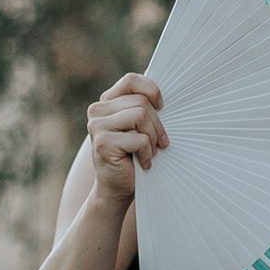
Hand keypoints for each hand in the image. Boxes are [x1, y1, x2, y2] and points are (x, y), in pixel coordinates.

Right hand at [86, 73, 165, 205]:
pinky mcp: (102, 143)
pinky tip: (143, 163)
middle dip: (157, 124)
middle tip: (158, 143)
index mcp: (106, 102)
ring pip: (141, 116)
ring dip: (152, 138)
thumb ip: (144, 107)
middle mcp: (97, 110)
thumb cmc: (134, 155)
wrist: (117, 188)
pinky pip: (140, 139)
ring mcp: (96, 126)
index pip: (131, 81)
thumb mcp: (140, 126)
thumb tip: (172, 91)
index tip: (162, 107)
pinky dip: (147, 153)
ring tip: (149, 152)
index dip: (151, 91)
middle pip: (141, 102)